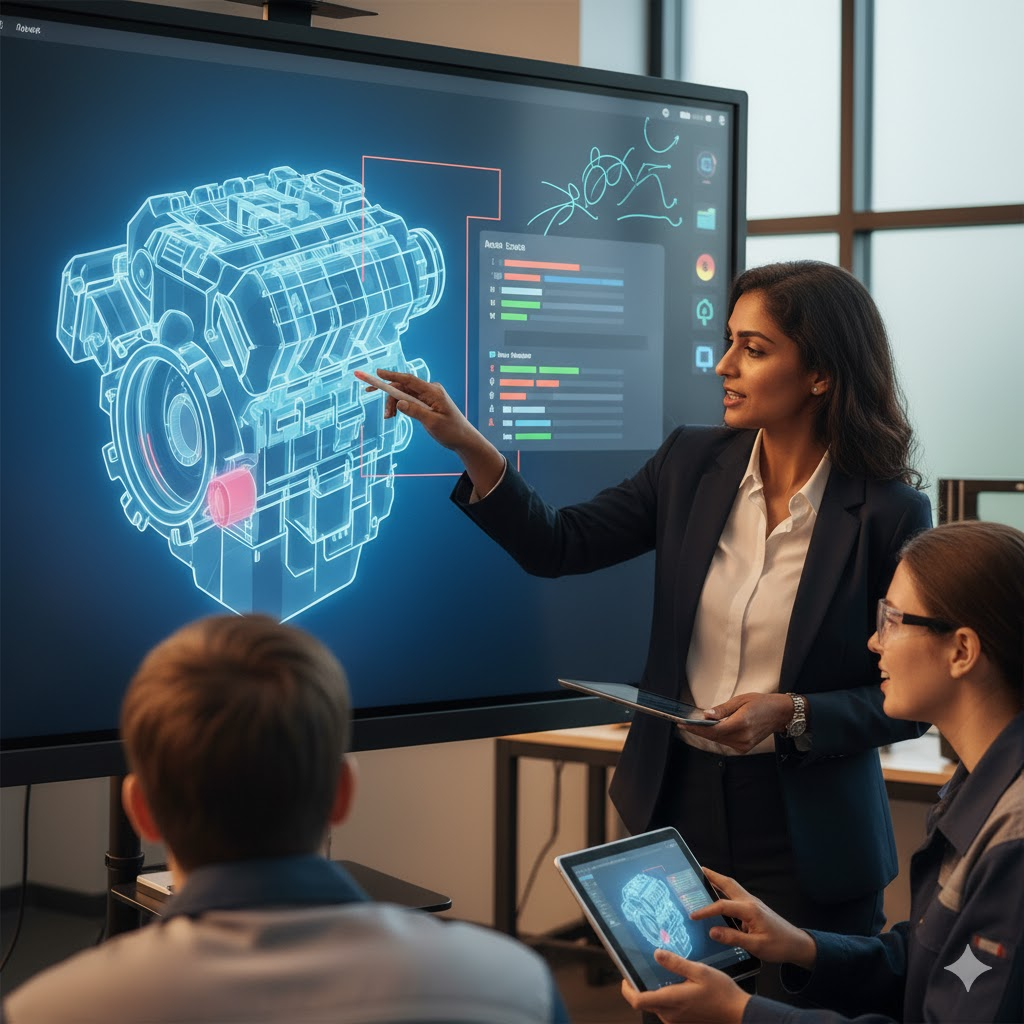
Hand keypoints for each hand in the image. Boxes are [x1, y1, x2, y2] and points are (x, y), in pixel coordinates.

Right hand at [362, 369, 504, 493]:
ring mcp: (428, 396)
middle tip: (384, 413)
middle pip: (403, 387)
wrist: (463, 439)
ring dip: (394, 404)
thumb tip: (400, 402)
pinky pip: (409, 399)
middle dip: (390, 397)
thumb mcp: (432, 422)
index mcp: (433, 391)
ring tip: (390, 418)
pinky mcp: (426, 402)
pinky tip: (395, 414)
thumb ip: (415, 411)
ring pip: (404, 394)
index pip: (409, 380)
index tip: (377, 373)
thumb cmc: (451, 431)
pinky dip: (400, 406)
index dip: (392, 375)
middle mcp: (430, 390)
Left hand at [620, 949, 749, 1023]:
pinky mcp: (684, 1021)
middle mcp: (670, 1014)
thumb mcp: (699, 971)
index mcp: (671, 1001)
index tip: (626, 975)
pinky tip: (675, 983)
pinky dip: (664, 997)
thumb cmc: (721, 992)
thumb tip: (656, 954)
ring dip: (653, 991)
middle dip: (639, 987)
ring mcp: (677, 1020)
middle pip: (644, 1003)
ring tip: (661, 972)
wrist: (738, 1013)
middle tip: (643, 968)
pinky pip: (666, 1010)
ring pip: (655, 1006)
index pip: (638, 1000)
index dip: (627, 989)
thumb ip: (676, 963)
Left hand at [678, 692, 791, 751]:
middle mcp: (743, 737)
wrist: (779, 714)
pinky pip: (725, 742)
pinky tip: (710, 729)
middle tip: (683, 724)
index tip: (683, 724)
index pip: (714, 729)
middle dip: (698, 731)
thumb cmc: (761, 703)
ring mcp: (744, 745)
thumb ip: (722, 709)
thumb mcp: (740, 700)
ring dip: (706, 734)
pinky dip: (716, 736)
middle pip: (714, 737)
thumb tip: (706, 715)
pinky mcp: (744, 748)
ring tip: (693, 725)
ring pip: (718, 740)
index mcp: (742, 723)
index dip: (697, 728)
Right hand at [691, 867, 816, 968]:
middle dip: (712, 876)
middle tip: (697, 870)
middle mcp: (750, 901)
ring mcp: (753, 903)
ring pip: (732, 887)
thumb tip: (712, 931)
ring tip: (704, 878)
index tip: (693, 915)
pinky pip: (736, 895)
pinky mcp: (755, 908)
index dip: (706, 910)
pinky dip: (724, 890)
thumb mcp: (756, 946)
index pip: (722, 906)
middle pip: (728, 884)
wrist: (797, 944)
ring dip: (718, 880)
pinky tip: (719, 895)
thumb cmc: (779, 946)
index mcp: (750, 910)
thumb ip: (733, 938)